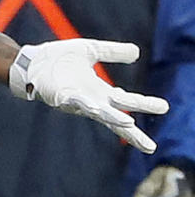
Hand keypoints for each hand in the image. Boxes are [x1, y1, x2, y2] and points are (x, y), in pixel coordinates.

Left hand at [8, 40, 168, 153]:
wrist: (32, 61)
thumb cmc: (59, 59)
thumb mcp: (91, 50)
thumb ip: (112, 51)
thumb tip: (137, 52)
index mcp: (99, 91)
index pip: (125, 101)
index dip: (144, 104)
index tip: (164, 107)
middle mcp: (91, 100)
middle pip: (117, 117)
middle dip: (133, 132)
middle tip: (151, 146)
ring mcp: (76, 100)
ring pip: (99, 114)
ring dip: (114, 120)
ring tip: (131, 128)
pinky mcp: (61, 96)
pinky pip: (76, 102)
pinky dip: (87, 106)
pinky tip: (96, 108)